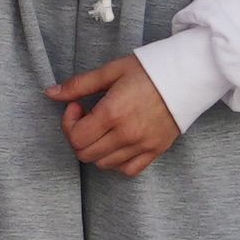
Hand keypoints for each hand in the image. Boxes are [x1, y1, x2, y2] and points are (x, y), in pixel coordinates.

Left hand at [50, 54, 182, 175]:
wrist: (188, 75)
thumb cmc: (150, 69)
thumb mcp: (111, 71)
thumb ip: (79, 85)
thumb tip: (50, 93)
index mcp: (113, 113)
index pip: (76, 137)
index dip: (69, 123)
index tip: (77, 106)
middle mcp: (127, 134)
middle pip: (86, 154)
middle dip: (79, 136)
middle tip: (88, 116)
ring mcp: (142, 145)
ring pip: (104, 164)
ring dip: (96, 148)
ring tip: (104, 128)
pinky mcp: (156, 151)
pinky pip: (128, 170)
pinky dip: (117, 161)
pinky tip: (118, 142)